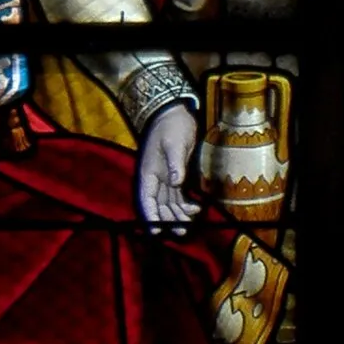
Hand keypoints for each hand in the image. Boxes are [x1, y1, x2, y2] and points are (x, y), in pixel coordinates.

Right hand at [136, 100, 199, 229]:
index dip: (150, 216)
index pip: (147, 199)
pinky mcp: (176, 175)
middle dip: (168, 219)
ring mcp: (165, 178)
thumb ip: (174, 163)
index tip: (157, 230)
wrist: (176, 112)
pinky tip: (196, 208)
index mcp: (149, 173)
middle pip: (159, 205)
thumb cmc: (172, 126)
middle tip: (182, 230)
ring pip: (169, 203)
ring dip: (177, 214)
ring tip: (189, 224)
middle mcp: (155, 179)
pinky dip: (185, 204)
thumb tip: (176, 182)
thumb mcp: (174, 143)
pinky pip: (178, 195)